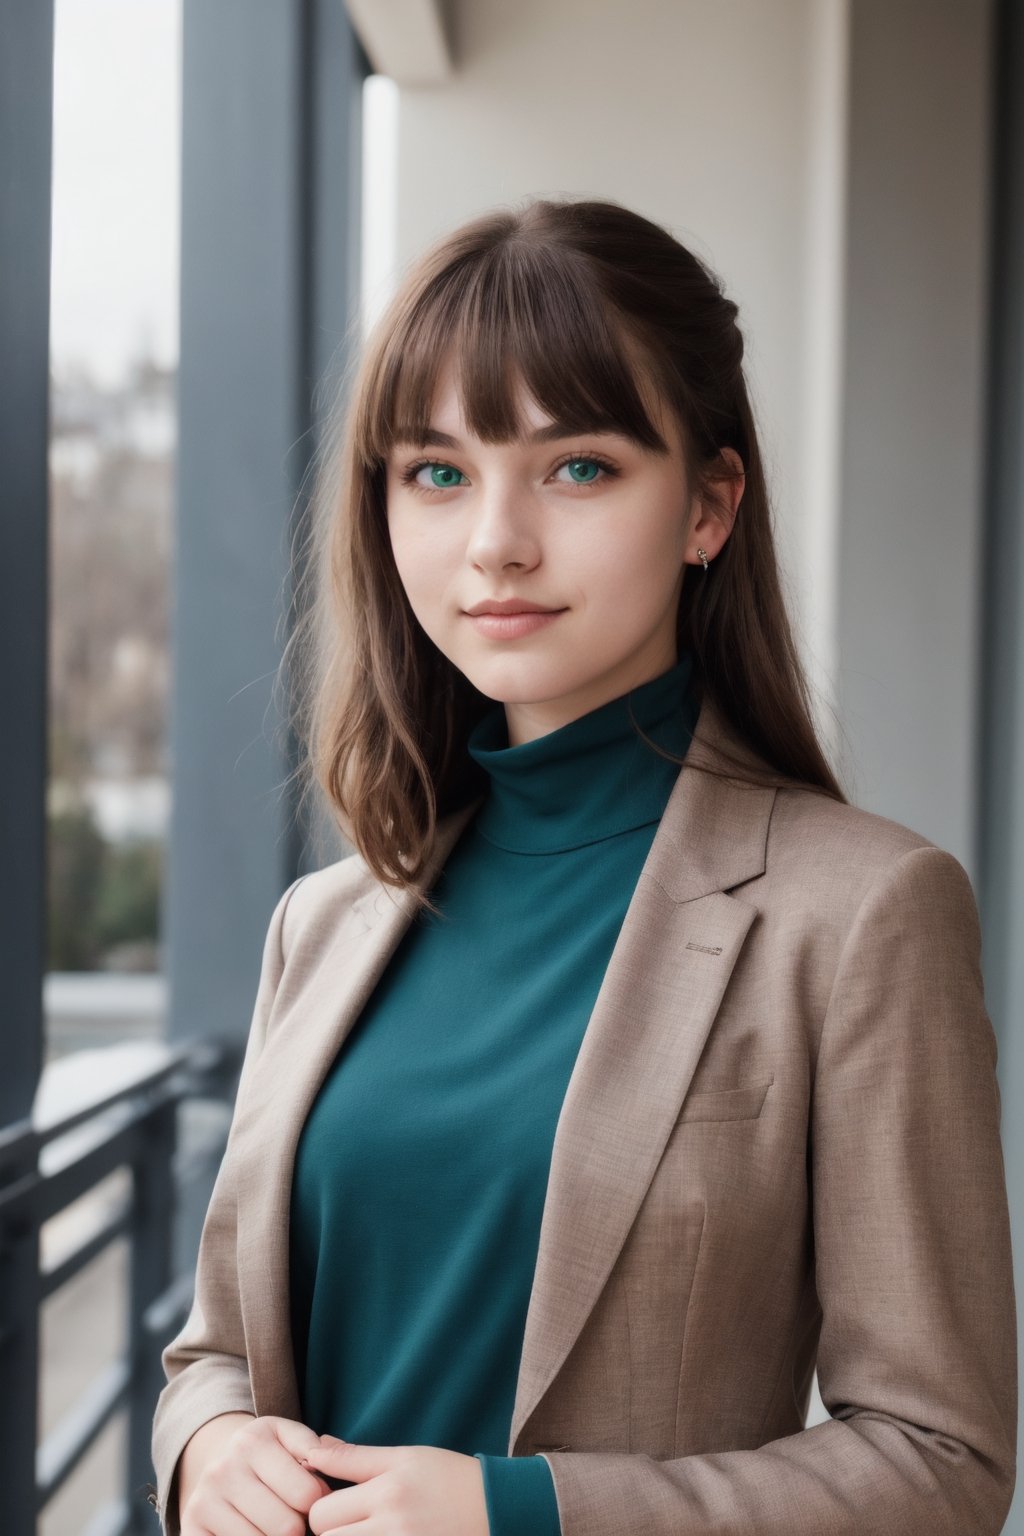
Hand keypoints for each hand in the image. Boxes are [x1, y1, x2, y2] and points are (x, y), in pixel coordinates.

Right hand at [180, 1414, 331, 1535]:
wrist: (217, 1461)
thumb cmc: (266, 1454)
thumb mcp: (288, 1436)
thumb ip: (313, 1448)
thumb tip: (322, 1471)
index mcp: (251, 1442)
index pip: (307, 1495)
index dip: (317, 1502)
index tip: (310, 1498)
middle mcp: (222, 1470)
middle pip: (286, 1527)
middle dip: (297, 1526)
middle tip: (292, 1517)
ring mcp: (203, 1502)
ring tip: (272, 1525)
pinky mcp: (190, 1530)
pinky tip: (255, 1532)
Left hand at [302, 1435, 489, 1535]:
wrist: (496, 1509)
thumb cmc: (449, 1478)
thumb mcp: (406, 1457)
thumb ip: (355, 1457)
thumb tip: (314, 1449)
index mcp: (388, 1491)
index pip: (321, 1511)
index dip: (319, 1510)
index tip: (331, 1506)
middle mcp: (392, 1525)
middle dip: (329, 1532)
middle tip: (347, 1523)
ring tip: (363, 1530)